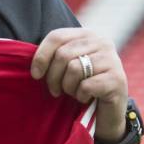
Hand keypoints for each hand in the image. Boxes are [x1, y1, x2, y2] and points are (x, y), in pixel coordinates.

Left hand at [30, 28, 127, 143]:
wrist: (107, 109)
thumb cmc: (81, 84)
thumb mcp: (66, 65)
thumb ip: (54, 54)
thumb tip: (24, 54)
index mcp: (86, 34)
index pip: (56, 36)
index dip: (41, 56)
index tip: (35, 74)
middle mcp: (102, 42)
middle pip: (63, 54)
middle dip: (53, 76)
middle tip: (54, 90)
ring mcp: (113, 59)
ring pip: (74, 69)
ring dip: (67, 86)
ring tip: (71, 92)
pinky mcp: (118, 79)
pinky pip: (87, 85)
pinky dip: (80, 95)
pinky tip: (84, 97)